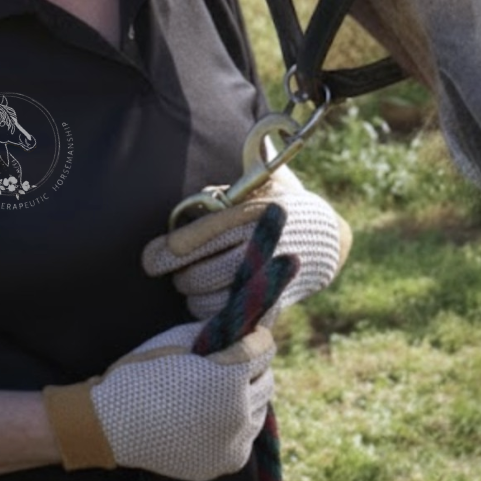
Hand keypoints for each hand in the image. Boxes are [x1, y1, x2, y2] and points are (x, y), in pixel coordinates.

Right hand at [42, 321, 274, 480]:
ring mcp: (234, 442)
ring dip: (247, 396)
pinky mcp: (226, 462)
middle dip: (254, 367)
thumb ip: (217, 332)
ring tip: (220, 390)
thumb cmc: (142, 374)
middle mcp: (238, 413)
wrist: (112, 425)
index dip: (256, 336)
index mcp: (229, 378)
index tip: (249, 333)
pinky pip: (244, 438)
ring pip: (259, 411)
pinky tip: (213, 416)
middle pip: (266, 381)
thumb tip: (244, 328)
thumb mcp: (178, 339)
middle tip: (232, 361)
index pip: (263, 349)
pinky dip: (236, 425)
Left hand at [141, 167, 351, 321]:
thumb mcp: (264, 181)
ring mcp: (264, 280)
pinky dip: (212, 312)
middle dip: (179, 276)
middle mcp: (259, 248)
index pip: (204, 237)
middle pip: (199, 276)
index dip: (170, 250)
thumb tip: (229, 162)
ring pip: (209, 301)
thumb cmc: (281, 205)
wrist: (326, 240)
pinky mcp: (270, 304)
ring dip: (194, 295)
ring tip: (192, 283)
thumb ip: (240, 174)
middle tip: (173, 270)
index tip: (153, 257)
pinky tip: (210, 299)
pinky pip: (227, 318)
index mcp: (252, 215)